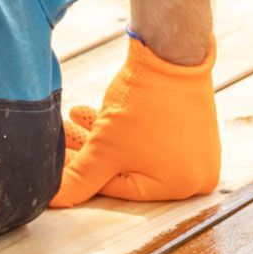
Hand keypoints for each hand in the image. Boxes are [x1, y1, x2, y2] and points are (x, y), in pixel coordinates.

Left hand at [52, 37, 219, 207]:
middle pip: (128, 169)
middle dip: (91, 152)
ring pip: (135, 151)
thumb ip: (79, 178)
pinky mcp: (192, 128)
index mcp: (181, 187)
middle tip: (62, 140)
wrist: (171, 52)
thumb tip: (55, 201)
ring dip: (101, 138)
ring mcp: (197, 151)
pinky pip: (150, 137)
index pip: (120, 189)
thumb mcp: (104, 148)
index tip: (59, 164)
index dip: (85, 174)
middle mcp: (196, 175)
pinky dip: (123, 128)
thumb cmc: (144, 104)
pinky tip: (89, 114)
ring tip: (70, 122)